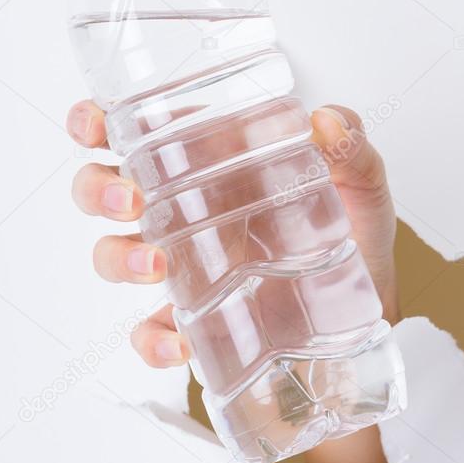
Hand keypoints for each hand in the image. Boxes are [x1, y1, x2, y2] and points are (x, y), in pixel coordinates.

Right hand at [67, 100, 398, 366]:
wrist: (369, 316)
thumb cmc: (353, 240)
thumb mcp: (362, 188)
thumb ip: (353, 150)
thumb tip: (327, 120)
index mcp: (215, 166)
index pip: (141, 133)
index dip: (98, 123)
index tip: (94, 125)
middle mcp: (187, 213)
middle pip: (107, 190)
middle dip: (98, 191)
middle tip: (129, 200)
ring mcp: (185, 269)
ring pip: (113, 256)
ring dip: (118, 258)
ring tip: (155, 268)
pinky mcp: (195, 322)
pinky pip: (150, 332)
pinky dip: (151, 340)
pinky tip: (177, 341)